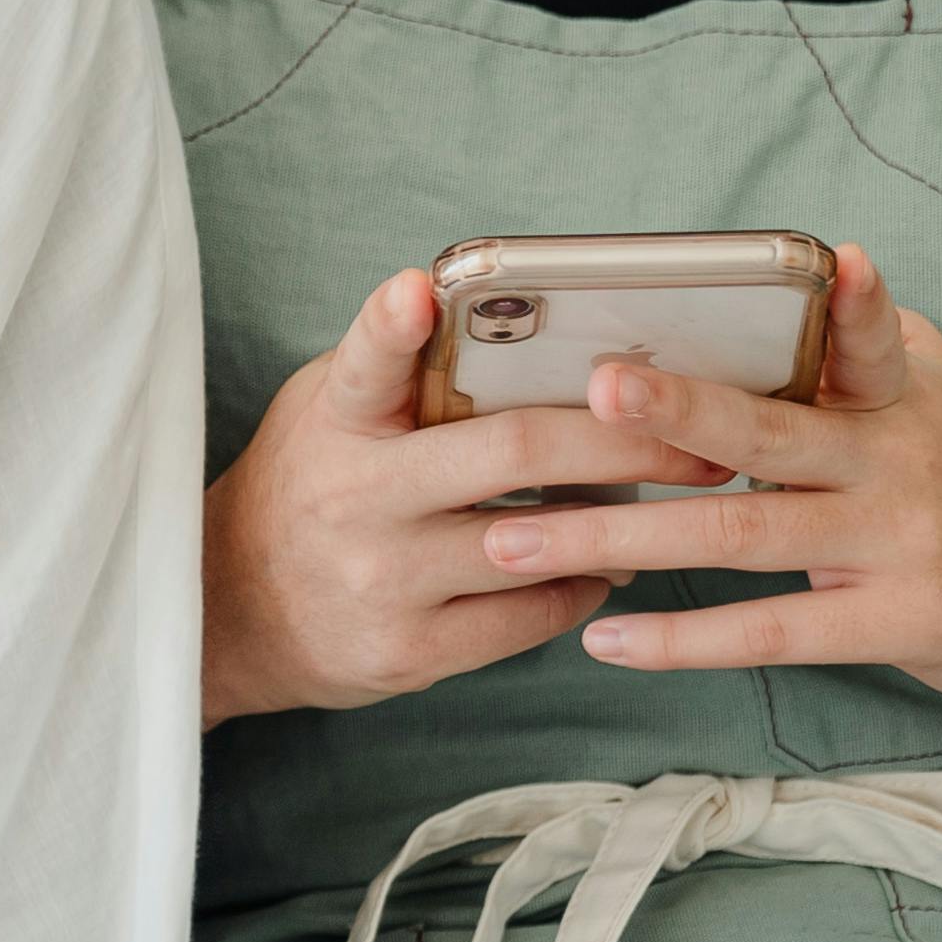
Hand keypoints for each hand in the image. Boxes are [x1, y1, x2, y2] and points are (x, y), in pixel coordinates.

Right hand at [202, 271, 730, 722]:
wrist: (235, 611)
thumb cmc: (312, 484)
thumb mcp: (328, 409)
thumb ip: (400, 370)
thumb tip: (516, 323)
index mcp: (334, 424)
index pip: (362, 365)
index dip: (387, 325)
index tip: (417, 290)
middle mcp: (354, 500)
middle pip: (513, 453)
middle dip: (627, 439)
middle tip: (707, 435)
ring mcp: (382, 582)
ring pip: (541, 542)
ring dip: (623, 518)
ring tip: (680, 497)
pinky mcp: (409, 651)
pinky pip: (532, 615)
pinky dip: (584, 584)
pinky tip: (602, 563)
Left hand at [475, 246, 941, 708]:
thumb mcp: (932, 400)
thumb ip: (855, 346)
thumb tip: (792, 270)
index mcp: (898, 396)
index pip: (867, 334)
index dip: (852, 297)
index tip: (832, 256)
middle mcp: (900, 461)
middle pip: (769, 431)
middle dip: (676, 411)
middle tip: (591, 391)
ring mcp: (899, 543)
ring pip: (740, 534)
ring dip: (621, 537)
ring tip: (517, 539)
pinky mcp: (897, 621)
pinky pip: (771, 630)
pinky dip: (682, 637)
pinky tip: (605, 637)